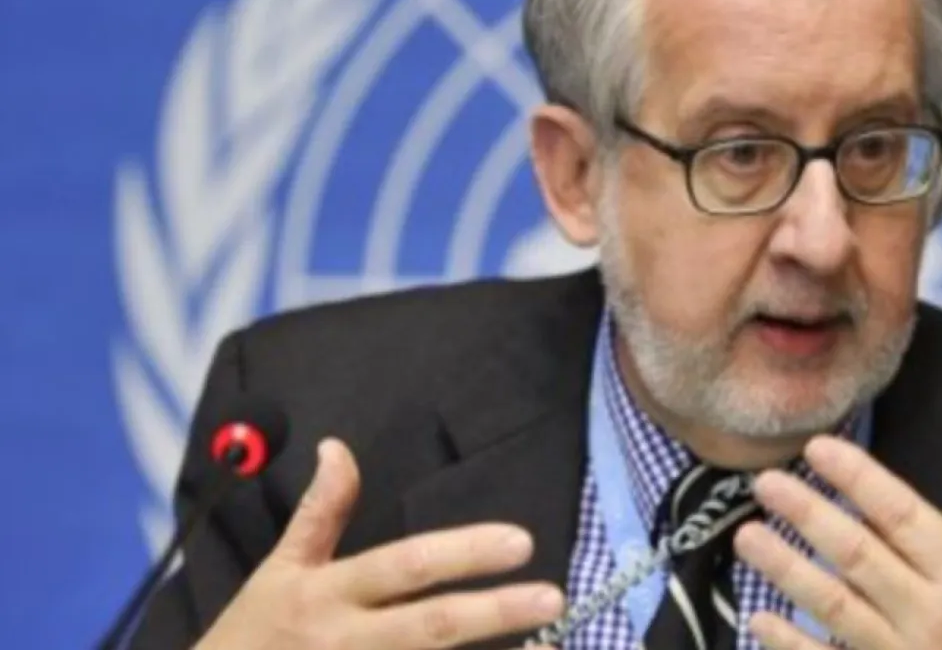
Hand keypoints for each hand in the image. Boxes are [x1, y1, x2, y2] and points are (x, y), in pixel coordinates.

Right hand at [195, 438, 564, 649]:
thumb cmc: (252, 636)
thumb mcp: (278, 570)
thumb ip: (319, 513)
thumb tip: (336, 447)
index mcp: (326, 595)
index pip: (403, 566)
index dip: (460, 553)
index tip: (519, 541)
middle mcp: (345, 642)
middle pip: (429, 626)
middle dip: (494, 612)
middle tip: (552, 597)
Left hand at [733, 436, 941, 649]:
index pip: (901, 514)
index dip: (856, 476)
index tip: (818, 448)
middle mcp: (933, 619)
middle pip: (855, 553)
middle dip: (805, 513)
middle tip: (765, 481)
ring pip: (833, 607)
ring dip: (785, 569)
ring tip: (748, 537)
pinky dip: (791, 644)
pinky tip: (759, 620)